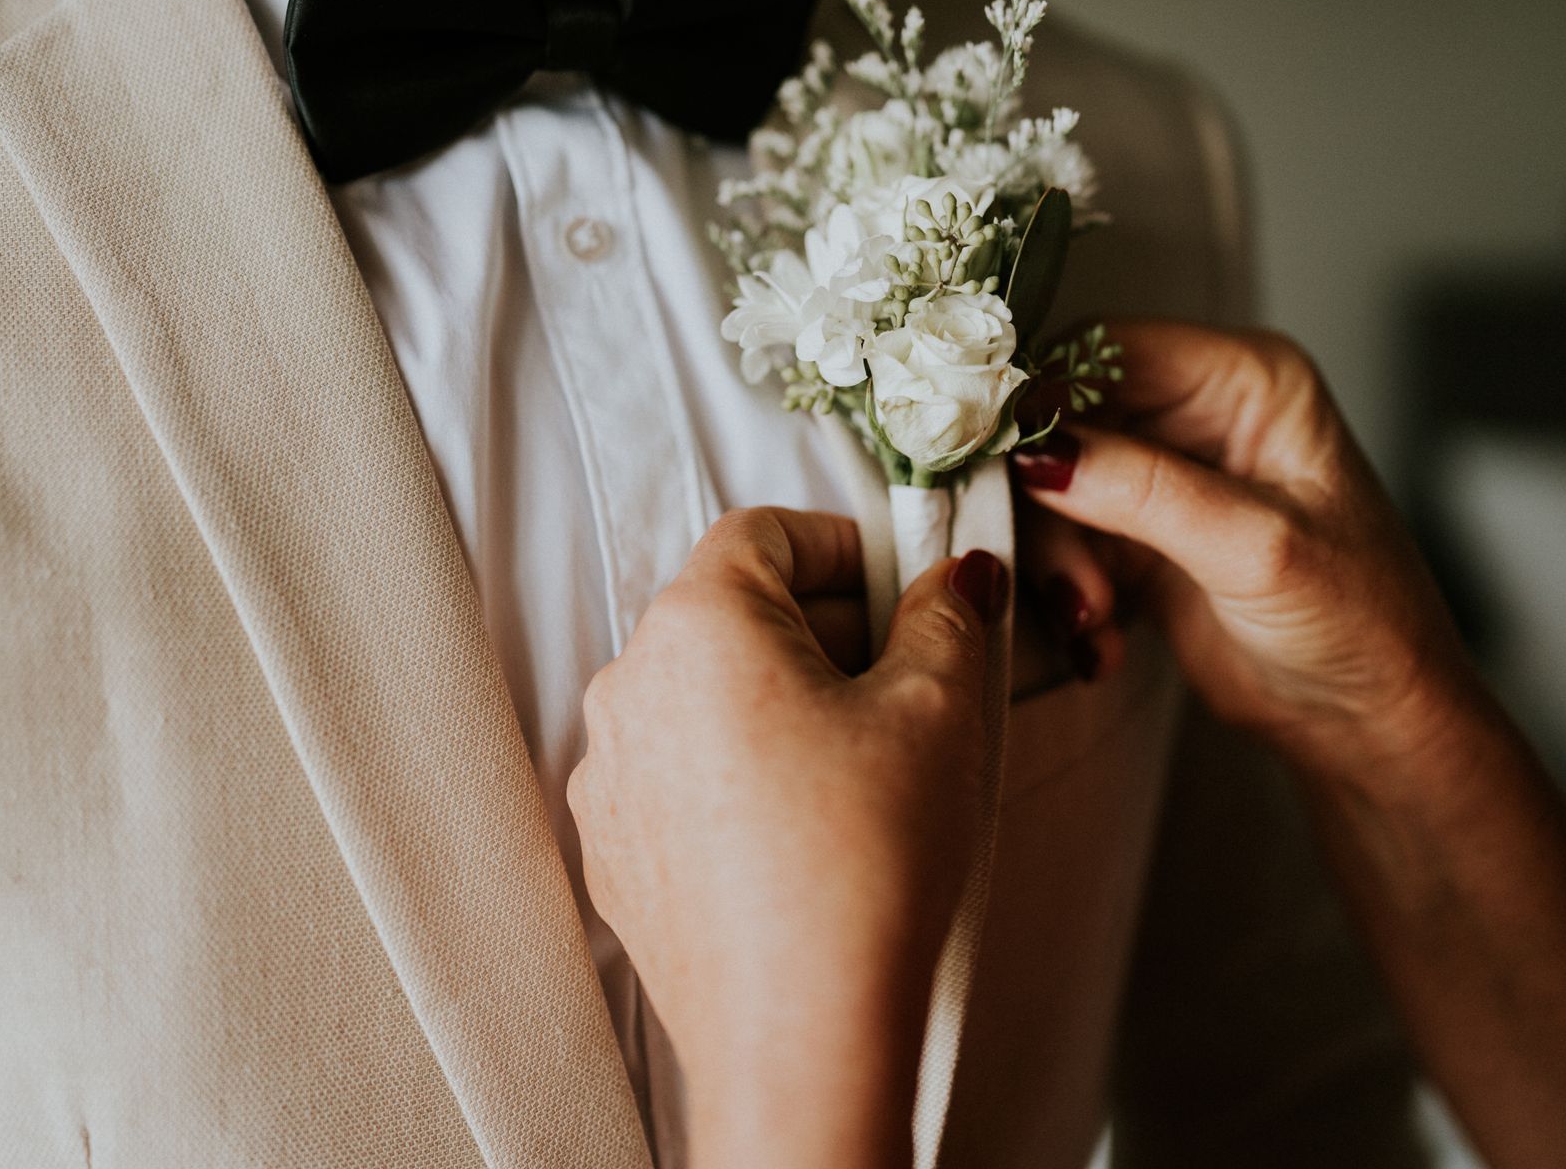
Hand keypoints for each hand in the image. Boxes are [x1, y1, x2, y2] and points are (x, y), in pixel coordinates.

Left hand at [568, 507, 1009, 1168]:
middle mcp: (629, 688)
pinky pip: (683, 775)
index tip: (903, 582)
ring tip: (868, 762)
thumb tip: (954, 577)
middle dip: (825, 628)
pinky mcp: (617, 852)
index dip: (845, 545)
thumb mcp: (939, 709)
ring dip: (784, 702)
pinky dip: (743, 773)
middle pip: (732, 613)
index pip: (765, 532)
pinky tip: (812, 826)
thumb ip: (948, 613)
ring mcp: (611, 777)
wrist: (800, 1034)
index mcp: (697, 625)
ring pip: (707, 697)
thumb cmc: (864, 864)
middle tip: (911, 673)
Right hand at [1013, 320, 1480, 778]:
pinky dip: (1069, 595)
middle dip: (1050, 503)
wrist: (1367, 723)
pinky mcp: (1138, 538)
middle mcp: (1198, 414)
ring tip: (1094, 619)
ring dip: (1058, 562)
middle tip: (1068, 578)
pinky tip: (1103, 641)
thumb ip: (1145, 490)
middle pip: (1063, 418)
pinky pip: (1063, 543)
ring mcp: (1164, 477)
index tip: (1001, 459)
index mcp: (1244, 379)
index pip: (1107, 348)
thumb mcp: (1255, 548)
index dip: (1042, 395)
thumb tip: (1039, 451)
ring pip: (1052, 488)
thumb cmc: (1360, 622)